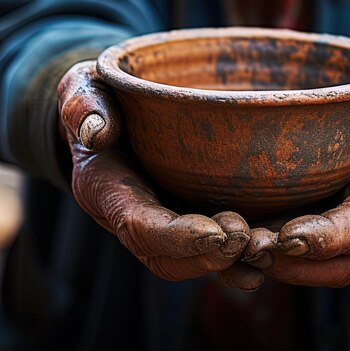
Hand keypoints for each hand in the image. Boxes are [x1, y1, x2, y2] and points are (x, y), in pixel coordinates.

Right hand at [57, 61, 260, 288]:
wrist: (111, 111)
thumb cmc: (100, 95)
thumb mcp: (83, 88)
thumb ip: (82, 104)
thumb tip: (96, 130)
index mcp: (107, 189)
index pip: (138, 225)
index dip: (175, 237)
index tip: (214, 233)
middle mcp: (134, 215)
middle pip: (165, 256)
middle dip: (206, 256)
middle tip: (245, 238)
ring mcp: (162, 219)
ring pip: (190, 260)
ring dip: (226, 263)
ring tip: (264, 248)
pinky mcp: (186, 214)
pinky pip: (208, 249)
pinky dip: (236, 260)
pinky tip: (267, 260)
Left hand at [234, 56, 349, 287]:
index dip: (330, 238)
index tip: (291, 237)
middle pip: (337, 263)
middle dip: (294, 265)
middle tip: (249, 250)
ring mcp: (340, 219)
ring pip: (309, 263)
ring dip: (269, 262)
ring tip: (228, 247)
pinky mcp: (317, 211)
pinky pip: (289, 242)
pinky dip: (259, 244)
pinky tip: (224, 230)